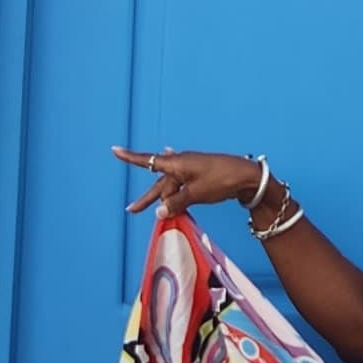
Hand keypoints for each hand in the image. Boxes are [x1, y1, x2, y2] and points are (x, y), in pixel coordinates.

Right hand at [113, 142, 270, 216]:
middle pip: (160, 182)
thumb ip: (176, 202)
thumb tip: (160, 211)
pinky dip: (174, 184)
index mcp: (177, 163)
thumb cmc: (222, 180)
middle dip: (148, 197)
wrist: (248, 176)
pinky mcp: (200, 175)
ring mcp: (191, 169)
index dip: (131, 158)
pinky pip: (181, 183)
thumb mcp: (196, 193)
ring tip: (155, 211)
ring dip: (165, 198)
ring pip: (171, 185)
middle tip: (132, 210)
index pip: (148, 161)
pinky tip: (170, 171)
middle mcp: (181, 163)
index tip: (114, 150)